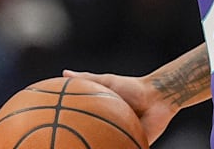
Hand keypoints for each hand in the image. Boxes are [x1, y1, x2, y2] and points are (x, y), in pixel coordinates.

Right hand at [63, 69, 178, 144]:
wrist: (158, 98)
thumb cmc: (133, 87)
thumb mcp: (108, 82)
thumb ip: (87, 79)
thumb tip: (64, 72)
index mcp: (101, 115)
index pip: (81, 125)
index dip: (69, 132)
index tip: (55, 134)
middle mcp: (110, 129)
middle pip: (92, 140)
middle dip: (81, 145)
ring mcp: (121, 139)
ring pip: (107, 147)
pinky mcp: (135, 146)